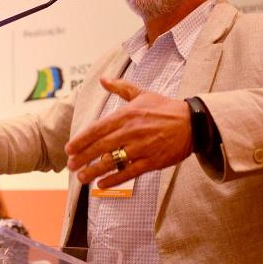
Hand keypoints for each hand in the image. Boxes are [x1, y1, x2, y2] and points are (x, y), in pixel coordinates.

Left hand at [65, 78, 192, 187]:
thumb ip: (120, 87)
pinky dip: (114, 179)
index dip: (81, 140)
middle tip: (71, 165)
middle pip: (100, 146)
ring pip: (112, 161)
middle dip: (83, 157)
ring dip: (94, 170)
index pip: (97, 128)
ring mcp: (141, 147)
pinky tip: (101, 184)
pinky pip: (129, 172)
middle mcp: (131, 131)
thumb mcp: (142, 93)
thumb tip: (103, 79)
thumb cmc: (166, 108)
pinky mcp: (152, 161)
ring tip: (81, 177)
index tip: (69, 148)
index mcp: (126, 115)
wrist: (193, 123)